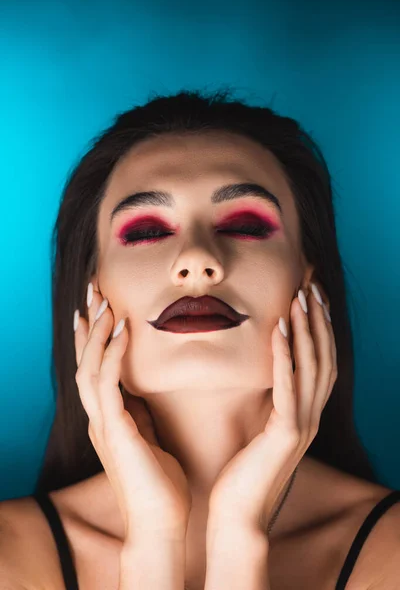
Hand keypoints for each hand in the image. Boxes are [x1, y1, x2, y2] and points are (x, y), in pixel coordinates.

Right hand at [74, 285, 191, 542]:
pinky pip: (108, 384)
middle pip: (84, 361)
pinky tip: (122, 331)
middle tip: (93, 292)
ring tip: (104, 302)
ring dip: (95, 333)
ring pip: (88, 367)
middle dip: (87, 325)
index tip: (99, 308)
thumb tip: (146, 391)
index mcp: (109, 419)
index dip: (93, 337)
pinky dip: (112, 354)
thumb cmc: (161, 483)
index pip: (95, 369)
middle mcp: (100, 418)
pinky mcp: (114, 431)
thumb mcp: (150, 438)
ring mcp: (103, 424)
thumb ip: (142, 414)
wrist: (162, 523)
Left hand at [207, 283, 336, 534]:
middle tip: (312, 286)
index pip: (320, 363)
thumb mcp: (260, 432)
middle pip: (324, 358)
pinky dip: (285, 356)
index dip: (319, 330)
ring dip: (307, 329)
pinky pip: (288, 387)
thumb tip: (263, 377)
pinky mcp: (285, 434)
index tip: (311, 297)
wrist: (237, 518)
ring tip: (300, 297)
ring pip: (312, 367)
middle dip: (319, 320)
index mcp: (304, 416)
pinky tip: (279, 330)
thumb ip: (268, 405)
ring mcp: (301, 426)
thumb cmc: (242, 474)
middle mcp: (310, 418)